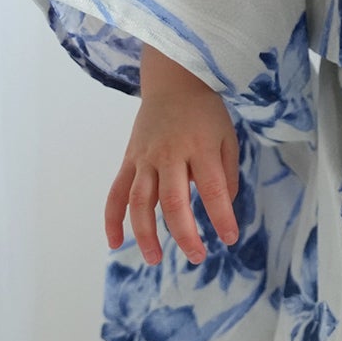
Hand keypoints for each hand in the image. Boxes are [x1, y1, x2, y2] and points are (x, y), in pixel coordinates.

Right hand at [104, 83, 240, 266]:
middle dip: (184, 234)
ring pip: (139, 201)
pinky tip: (115, 242)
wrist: (173, 81)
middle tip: (197, 257)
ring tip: (155, 259)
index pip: (212, 189)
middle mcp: (169, 154)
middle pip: (173, 200)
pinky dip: (111, 219)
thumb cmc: (206, 113)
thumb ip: (227, 173)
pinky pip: (115, 192)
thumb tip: (223, 207)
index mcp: (200, 147)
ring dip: (145, 234)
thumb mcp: (227, 137)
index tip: (230, 238)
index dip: (221, 217)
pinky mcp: (129, 159)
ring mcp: (144, 157)